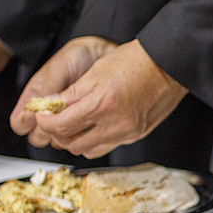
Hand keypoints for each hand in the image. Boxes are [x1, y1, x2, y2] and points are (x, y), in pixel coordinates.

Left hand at [28, 39, 187, 157]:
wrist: (169, 65)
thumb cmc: (136, 61)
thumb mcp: (96, 71)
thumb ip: (71, 93)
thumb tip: (49, 104)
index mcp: (101, 104)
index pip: (60, 125)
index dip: (45, 122)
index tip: (42, 115)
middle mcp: (114, 123)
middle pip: (72, 143)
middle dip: (58, 133)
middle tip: (55, 120)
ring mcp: (127, 132)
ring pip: (88, 150)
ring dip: (76, 140)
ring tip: (75, 125)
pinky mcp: (136, 135)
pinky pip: (108, 146)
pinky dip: (95, 141)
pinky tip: (95, 127)